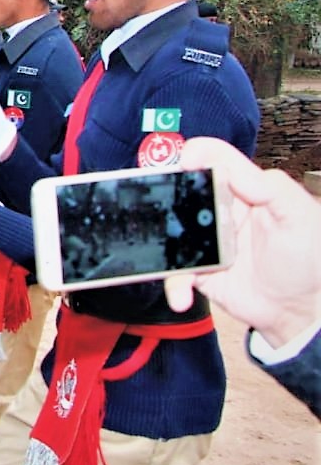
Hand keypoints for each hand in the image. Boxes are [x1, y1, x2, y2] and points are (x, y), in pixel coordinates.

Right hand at [164, 137, 320, 349]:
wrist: (298, 310)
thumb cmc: (307, 262)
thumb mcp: (300, 216)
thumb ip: (272, 187)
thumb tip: (232, 170)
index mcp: (244, 192)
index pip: (217, 161)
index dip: (197, 154)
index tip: (186, 161)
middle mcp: (220, 212)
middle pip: (182, 191)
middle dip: (163, 194)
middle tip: (158, 205)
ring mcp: (205, 241)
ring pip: (170, 232)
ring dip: (161, 244)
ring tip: (168, 259)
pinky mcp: (198, 270)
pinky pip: (175, 272)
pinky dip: (174, 284)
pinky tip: (182, 294)